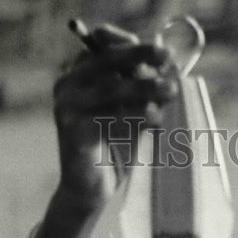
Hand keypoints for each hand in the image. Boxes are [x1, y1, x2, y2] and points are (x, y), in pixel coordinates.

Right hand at [53, 23, 177, 205]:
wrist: (92, 191)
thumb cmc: (115, 149)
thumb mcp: (133, 111)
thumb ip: (144, 87)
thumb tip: (170, 62)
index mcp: (79, 74)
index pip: (103, 45)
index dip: (132, 45)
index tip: (163, 52)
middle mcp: (68, 85)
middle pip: (106, 60)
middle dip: (140, 57)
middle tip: (169, 59)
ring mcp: (67, 108)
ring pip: (110, 87)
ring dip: (144, 86)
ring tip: (170, 91)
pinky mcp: (73, 133)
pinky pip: (109, 118)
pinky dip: (136, 116)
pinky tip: (157, 117)